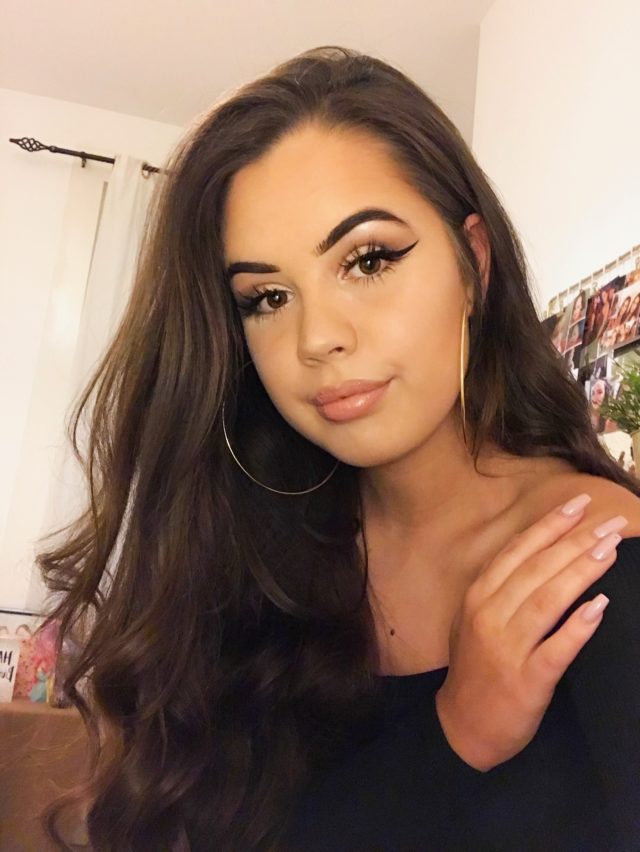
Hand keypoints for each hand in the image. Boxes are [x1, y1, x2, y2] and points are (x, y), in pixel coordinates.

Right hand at [435, 494, 625, 771]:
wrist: (464, 725)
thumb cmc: (477, 667)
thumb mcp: (476, 618)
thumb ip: (503, 588)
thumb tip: (546, 553)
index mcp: (477, 596)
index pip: (518, 551)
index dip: (550, 525)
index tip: (580, 504)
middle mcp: (489, 615)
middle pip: (537, 570)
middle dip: (576, 542)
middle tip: (610, 523)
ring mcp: (506, 647)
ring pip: (547, 600)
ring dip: (580, 572)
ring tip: (609, 551)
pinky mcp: (527, 679)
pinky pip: (557, 648)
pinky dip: (578, 627)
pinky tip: (600, 607)